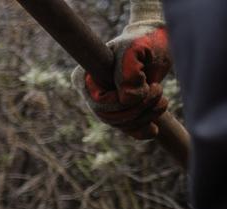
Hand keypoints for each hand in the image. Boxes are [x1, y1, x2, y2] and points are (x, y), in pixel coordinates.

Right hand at [73, 13, 170, 139]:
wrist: (157, 42)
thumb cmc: (144, 41)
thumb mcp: (136, 49)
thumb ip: (128, 72)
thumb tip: (128, 100)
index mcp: (85, 77)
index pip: (100, 102)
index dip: (122, 101)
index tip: (146, 83)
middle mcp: (90, 92)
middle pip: (109, 117)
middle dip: (138, 109)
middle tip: (157, 88)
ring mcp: (105, 103)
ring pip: (120, 125)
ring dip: (145, 116)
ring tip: (161, 97)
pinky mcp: (121, 110)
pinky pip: (127, 130)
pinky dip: (142, 130)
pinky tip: (154, 127)